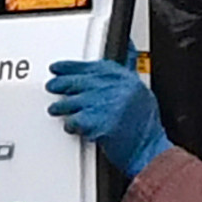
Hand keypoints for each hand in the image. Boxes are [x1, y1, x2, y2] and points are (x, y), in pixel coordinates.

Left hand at [46, 58, 171, 177]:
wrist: (149, 153)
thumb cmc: (145, 129)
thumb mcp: (140, 94)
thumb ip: (126, 74)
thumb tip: (126, 48)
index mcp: (127, 79)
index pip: (93, 66)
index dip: (73, 67)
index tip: (60, 67)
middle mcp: (118, 89)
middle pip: (81, 81)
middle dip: (62, 84)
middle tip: (52, 86)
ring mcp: (108, 105)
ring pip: (74, 100)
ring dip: (62, 106)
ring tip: (56, 109)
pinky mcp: (100, 124)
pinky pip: (75, 119)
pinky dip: (70, 123)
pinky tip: (71, 125)